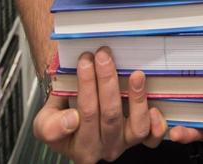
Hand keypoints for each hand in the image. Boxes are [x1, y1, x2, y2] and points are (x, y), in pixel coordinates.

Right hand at [30, 48, 165, 163]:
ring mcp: (125, 144)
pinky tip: (154, 105)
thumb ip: (52, 127)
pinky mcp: (140, 138)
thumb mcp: (45, 125)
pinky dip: (157, 124)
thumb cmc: (60, 120)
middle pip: (110, 115)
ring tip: (136, 74)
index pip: (86, 113)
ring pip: (136, 126)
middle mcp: (105, 148)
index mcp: (81, 148)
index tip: (85, 59)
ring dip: (137, 98)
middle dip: (107, 80)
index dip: (87, 84)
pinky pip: (153, 137)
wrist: (71, 124)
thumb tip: (72, 119)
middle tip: (104, 55)